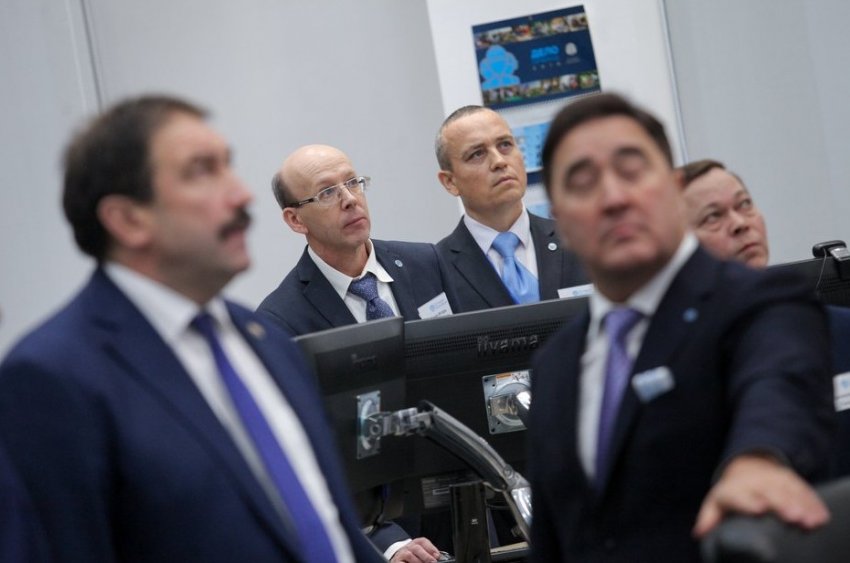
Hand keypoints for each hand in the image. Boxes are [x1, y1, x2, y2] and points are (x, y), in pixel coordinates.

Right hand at [389, 536, 442, 562]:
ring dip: (417, 561)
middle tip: (433, 562)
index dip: (431, 548)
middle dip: (426, 556)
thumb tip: (437, 557)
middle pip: (416, 548)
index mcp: (416, 543)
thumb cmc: (413, 556)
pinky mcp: (397, 561)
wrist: (398, 557)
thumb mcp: (421, 552)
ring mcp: (402, 554)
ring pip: (409, 555)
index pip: (423, 541)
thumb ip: (429, 554)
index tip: (437, 556)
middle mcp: (408, 547)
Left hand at [692, 453, 829, 537]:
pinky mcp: (791, 479)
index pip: (739, 495)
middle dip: (782, 505)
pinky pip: (804, 490)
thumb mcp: (716, 502)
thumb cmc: (732, 493)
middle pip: (770, 493)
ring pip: (789, 491)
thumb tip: (699, 532)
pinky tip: (821, 516)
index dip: (748, 501)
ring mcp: (775, 479)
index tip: (759, 509)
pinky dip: (813, 502)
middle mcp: (755, 482)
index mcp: (734, 489)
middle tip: (794, 518)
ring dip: (802, 505)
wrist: (748, 467)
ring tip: (810, 520)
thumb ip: (709, 517)